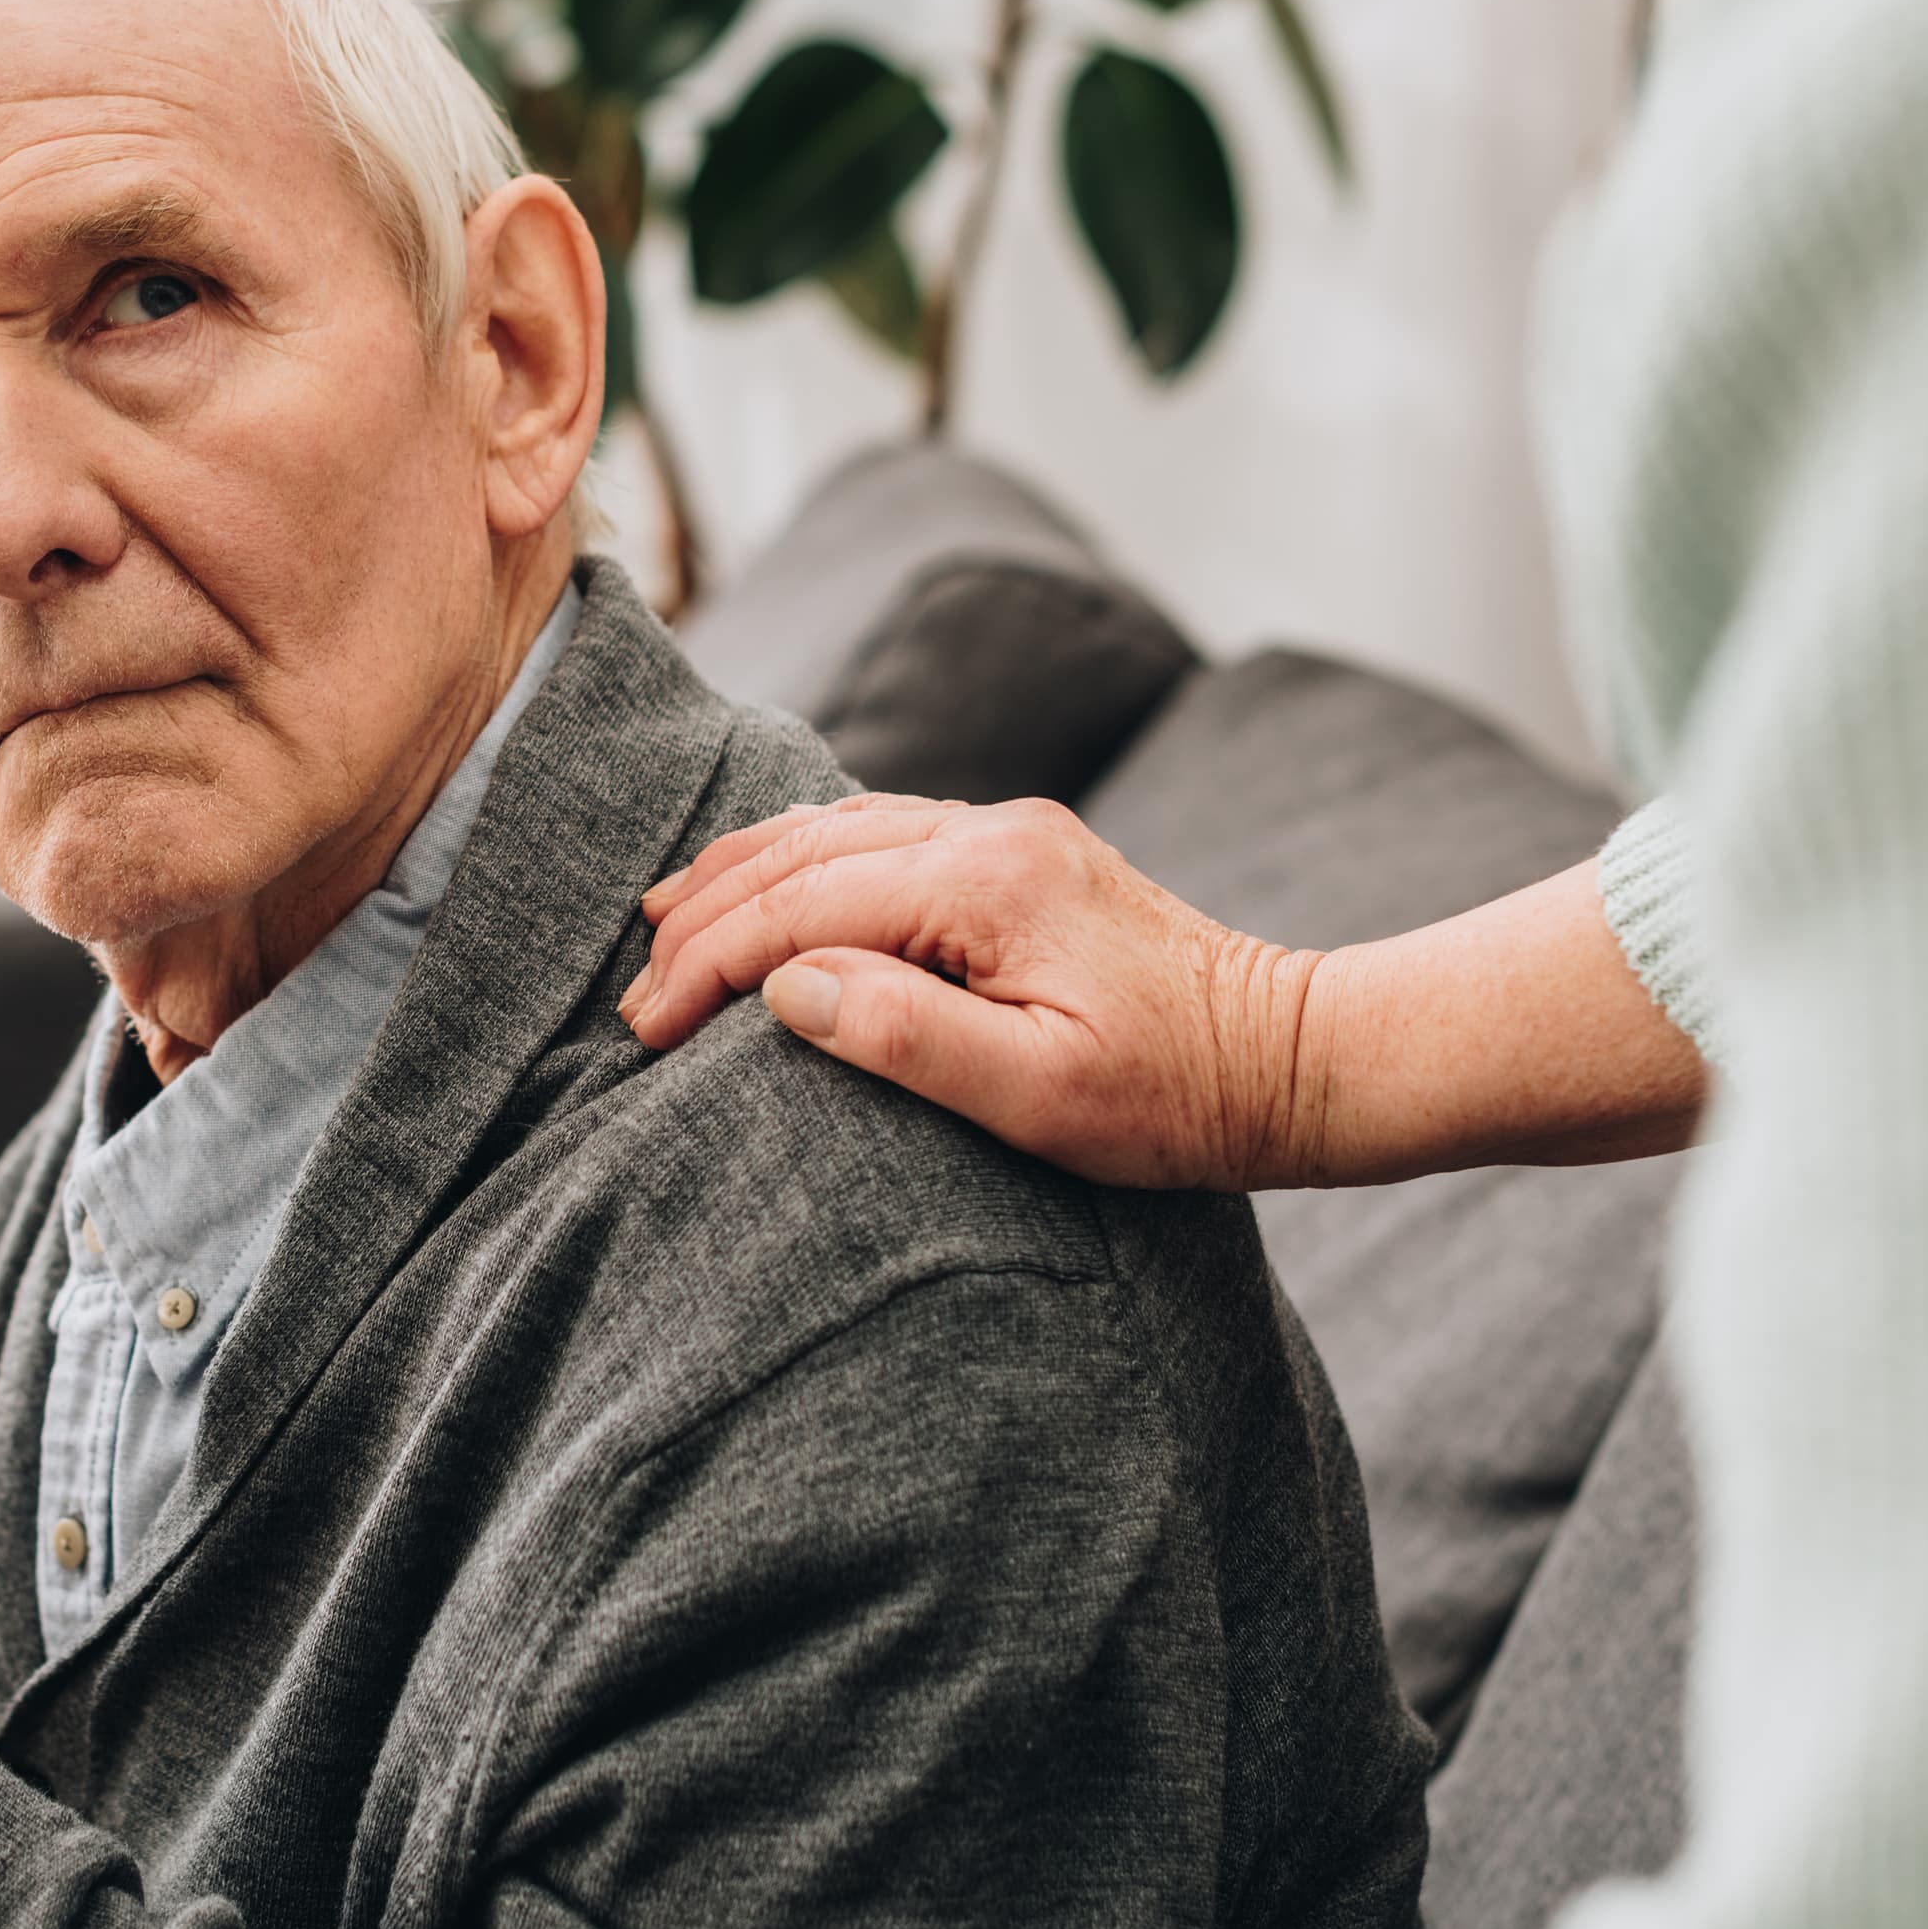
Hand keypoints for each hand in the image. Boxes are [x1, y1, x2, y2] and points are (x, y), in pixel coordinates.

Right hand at [620, 799, 1707, 1188]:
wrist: (1294, 1058)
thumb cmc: (1173, 1100)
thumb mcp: (1038, 1095)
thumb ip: (903, 1035)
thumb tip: (786, 987)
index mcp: (983, 883)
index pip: (800, 909)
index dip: (708, 968)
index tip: (646, 1032)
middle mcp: (988, 833)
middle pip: (803, 852)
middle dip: (705, 916)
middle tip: (633, 989)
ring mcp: (1006, 834)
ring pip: (834, 828)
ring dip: (744, 876)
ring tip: (667, 925)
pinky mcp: (1021, 855)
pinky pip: (880, 835)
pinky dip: (804, 861)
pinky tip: (772, 888)